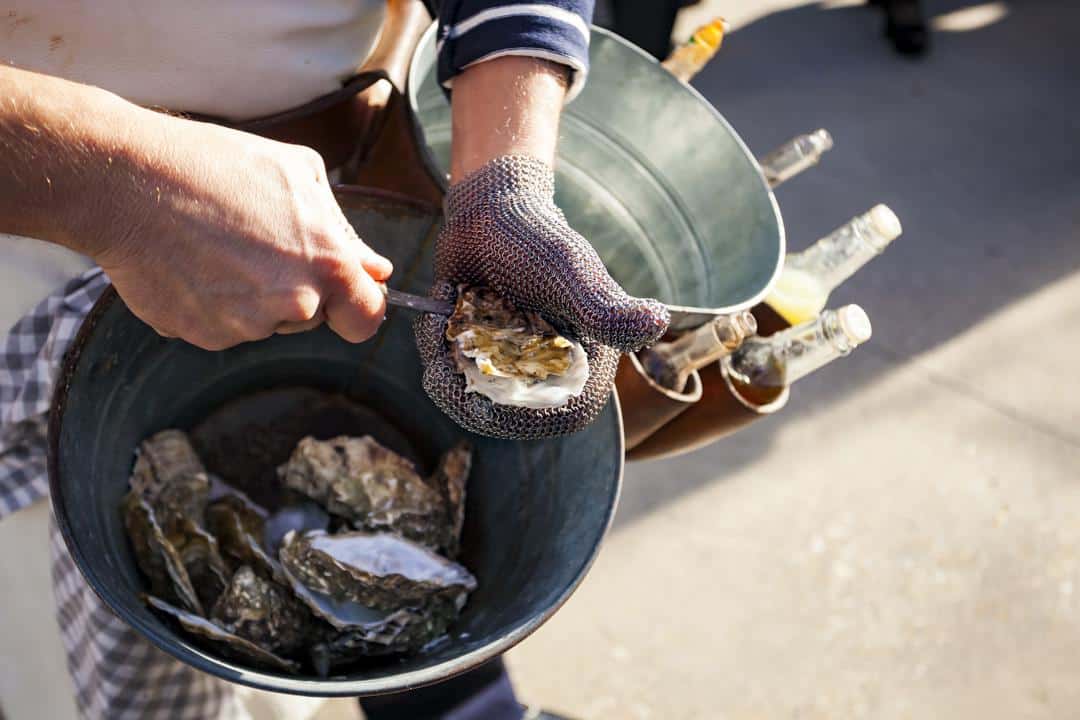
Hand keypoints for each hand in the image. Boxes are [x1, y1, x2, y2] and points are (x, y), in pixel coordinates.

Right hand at [89, 115, 389, 349]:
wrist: (126, 182)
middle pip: (312, 316)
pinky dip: (211, 301)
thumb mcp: (298, 175)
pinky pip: (221, 324)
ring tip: (217, 242)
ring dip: (252, 293)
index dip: (360, 306)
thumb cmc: (215, 165)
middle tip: (258, 241)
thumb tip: (376, 269)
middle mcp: (292, 306)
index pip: (368, 318)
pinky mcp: (200, 336)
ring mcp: (244, 327)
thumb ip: (344, 233)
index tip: (348, 295)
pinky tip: (191, 259)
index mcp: (326, 265)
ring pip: (265, 321)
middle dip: (298, 288)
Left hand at [415, 156, 668, 438]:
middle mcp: (553, 373)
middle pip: (503, 416)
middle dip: (462, 388)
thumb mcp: (571, 275)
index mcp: (586, 365)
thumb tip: (657, 322)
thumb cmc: (536, 239)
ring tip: (439, 318)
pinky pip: (453, 377)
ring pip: (471, 399)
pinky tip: (437, 314)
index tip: (471, 391)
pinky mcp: (484, 354)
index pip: (552, 418)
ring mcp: (516, 366)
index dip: (509, 417)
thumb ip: (607, 309)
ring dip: (442, 365)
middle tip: (440, 347)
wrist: (491, 212)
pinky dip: (436, 351)